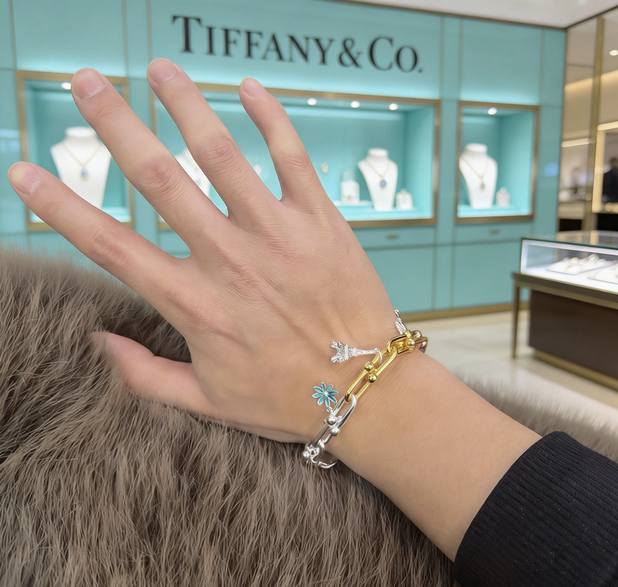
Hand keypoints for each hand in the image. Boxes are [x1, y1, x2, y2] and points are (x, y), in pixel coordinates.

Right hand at [7, 59, 397, 442]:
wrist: (367, 390)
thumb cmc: (288, 399)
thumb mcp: (208, 401)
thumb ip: (144, 375)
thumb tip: (96, 342)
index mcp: (195, 304)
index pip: (112, 247)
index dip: (62, 208)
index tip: (27, 173)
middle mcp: (229, 261)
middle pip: (160, 181)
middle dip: (117, 126)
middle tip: (86, 84)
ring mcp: (277, 235)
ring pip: (223, 156)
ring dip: (186, 107)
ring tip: (160, 70)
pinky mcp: (320, 222)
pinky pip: (293, 158)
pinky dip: (272, 119)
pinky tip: (249, 87)